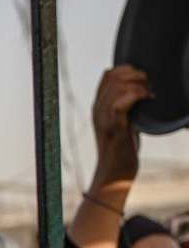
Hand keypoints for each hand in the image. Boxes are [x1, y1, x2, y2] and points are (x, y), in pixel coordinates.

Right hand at [91, 65, 150, 186]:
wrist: (114, 176)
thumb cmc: (122, 151)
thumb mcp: (123, 123)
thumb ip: (126, 106)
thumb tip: (140, 88)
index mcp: (98, 107)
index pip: (109, 74)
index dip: (128, 70)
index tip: (142, 83)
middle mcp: (98, 110)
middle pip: (114, 75)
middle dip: (136, 75)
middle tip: (148, 89)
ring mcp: (104, 119)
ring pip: (118, 85)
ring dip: (139, 85)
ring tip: (148, 96)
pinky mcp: (113, 128)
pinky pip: (121, 102)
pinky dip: (137, 96)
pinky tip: (147, 100)